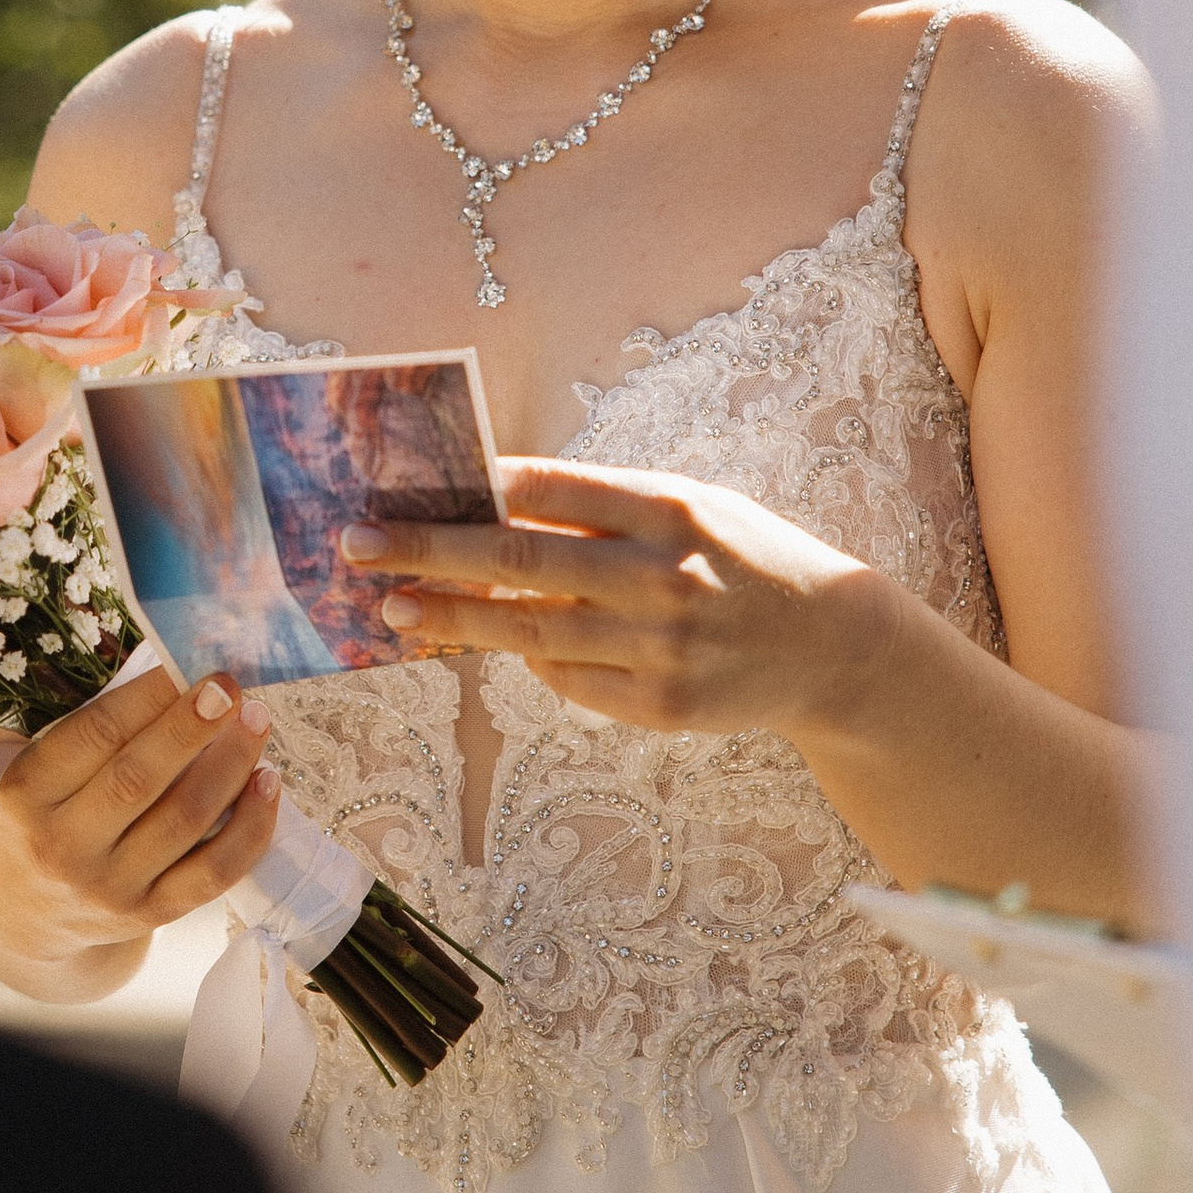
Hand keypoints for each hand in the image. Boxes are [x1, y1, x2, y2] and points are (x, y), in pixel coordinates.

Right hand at [0, 663, 280, 980]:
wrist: (19, 910)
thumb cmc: (40, 815)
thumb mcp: (39, 772)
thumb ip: (95, 732)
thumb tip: (178, 674)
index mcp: (26, 796)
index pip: (94, 736)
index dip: (147, 696)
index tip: (186, 662)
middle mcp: (62, 846)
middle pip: (138, 779)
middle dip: (191, 728)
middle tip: (231, 688)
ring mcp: (107, 888)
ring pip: (184, 821)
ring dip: (230, 766)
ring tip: (256, 723)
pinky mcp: (148, 915)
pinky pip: (213, 873)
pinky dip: (249, 827)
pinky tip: (267, 785)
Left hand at [338, 461, 894, 742]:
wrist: (836, 648)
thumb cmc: (743, 558)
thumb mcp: (689, 508)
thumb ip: (602, 506)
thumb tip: (490, 497)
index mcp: (670, 508)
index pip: (549, 489)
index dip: (470, 487)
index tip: (403, 484)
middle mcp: (664, 577)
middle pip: (522, 562)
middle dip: (429, 552)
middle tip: (356, 545)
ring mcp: (662, 649)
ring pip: (531, 633)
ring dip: (451, 620)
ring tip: (391, 608)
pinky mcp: (661, 708)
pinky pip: (569, 682)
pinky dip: (525, 661)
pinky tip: (485, 644)